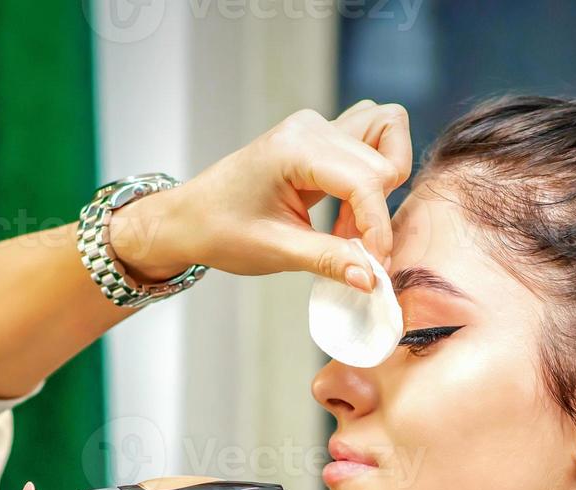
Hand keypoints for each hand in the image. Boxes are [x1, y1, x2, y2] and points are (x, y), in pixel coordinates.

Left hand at [108, 100, 411, 290]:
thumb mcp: (276, 251)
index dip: (377, 226)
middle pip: (382, 162)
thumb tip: (373, 278)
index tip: (376, 265)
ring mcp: (317, 127)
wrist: (189, 218)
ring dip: (381, 187)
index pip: (365, 180)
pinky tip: (347, 214)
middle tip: (352, 251)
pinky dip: (372, 180)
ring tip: (351, 227)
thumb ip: (330, 260)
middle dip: (376, 212)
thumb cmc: (221, 229)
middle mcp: (310, 127)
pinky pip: (370, 144)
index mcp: (294, 148)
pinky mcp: (322, 137)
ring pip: (386, 138)